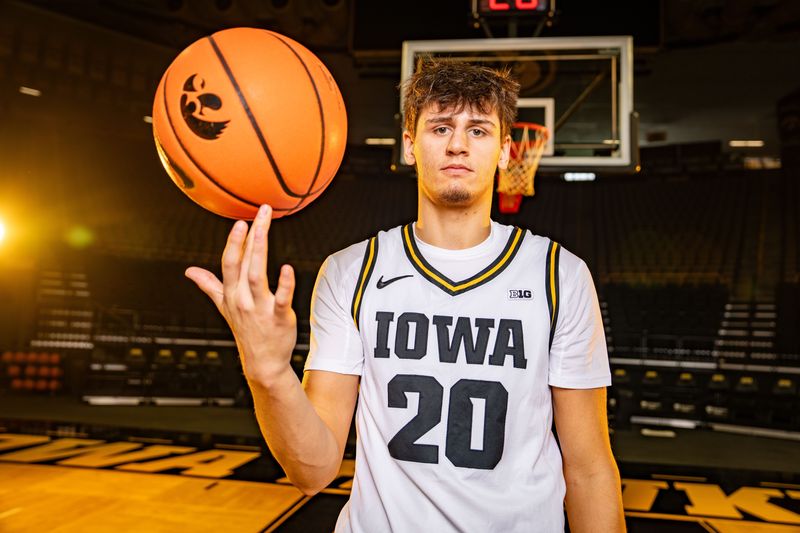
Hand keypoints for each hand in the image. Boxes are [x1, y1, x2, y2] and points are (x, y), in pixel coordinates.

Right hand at [186, 204, 296, 385]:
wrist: (263, 362)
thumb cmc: (246, 330)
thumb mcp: (224, 307)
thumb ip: (209, 286)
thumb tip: (189, 272)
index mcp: (231, 293)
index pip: (230, 263)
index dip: (234, 242)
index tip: (241, 221)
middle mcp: (243, 298)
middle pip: (244, 263)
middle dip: (251, 236)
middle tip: (260, 212)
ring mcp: (260, 308)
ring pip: (258, 276)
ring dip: (260, 252)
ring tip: (264, 230)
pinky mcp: (279, 317)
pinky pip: (281, 299)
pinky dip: (285, 284)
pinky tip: (288, 268)